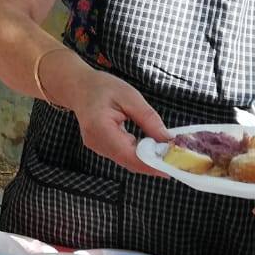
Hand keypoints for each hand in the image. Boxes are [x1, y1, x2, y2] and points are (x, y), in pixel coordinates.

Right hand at [55, 62, 170, 175]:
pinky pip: (121, 156)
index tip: (171, 167)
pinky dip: (138, 156)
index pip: (128, 154)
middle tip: (176, 161)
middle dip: (153, 164)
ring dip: (146, 161)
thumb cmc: (103, 87)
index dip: (151, 164)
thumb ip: (149, 119)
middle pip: (128, 161)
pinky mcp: (100, 147)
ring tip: (166, 154)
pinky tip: (151, 149)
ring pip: (126, 161)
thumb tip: (167, 140)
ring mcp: (96, 147)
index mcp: (100, 128)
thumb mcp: (130, 96)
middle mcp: (96, 142)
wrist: (78, 87)